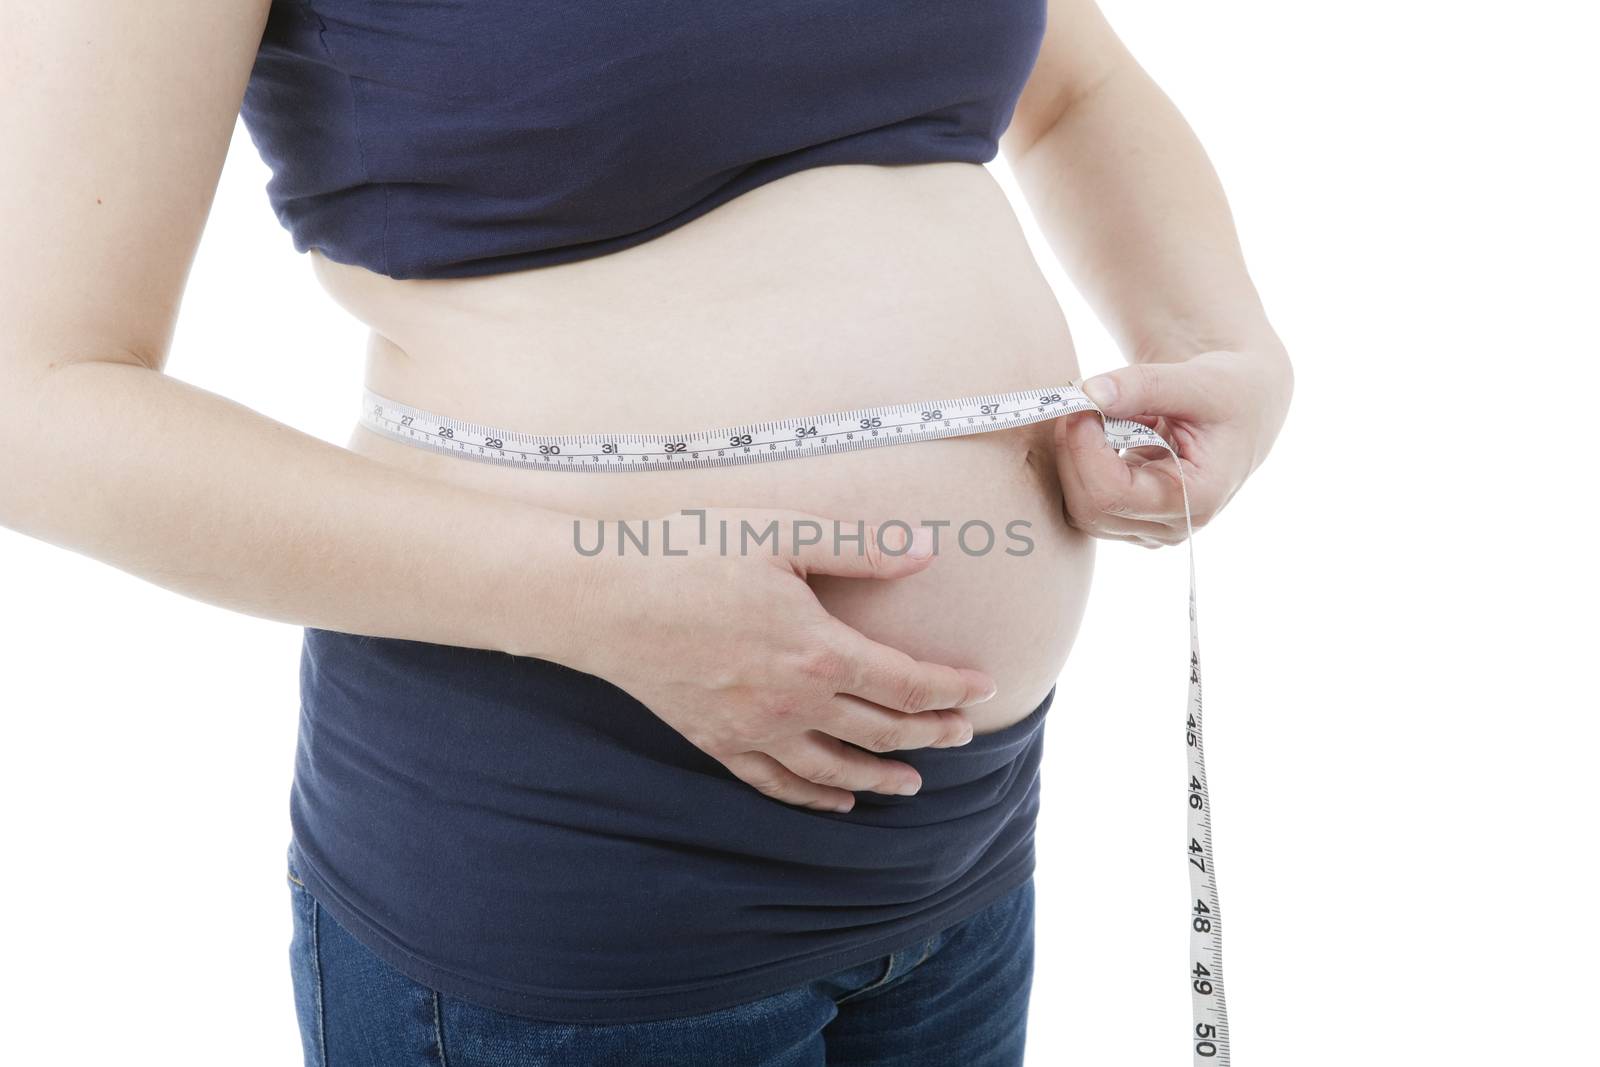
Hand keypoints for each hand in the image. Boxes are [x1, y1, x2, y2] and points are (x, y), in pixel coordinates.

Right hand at [575, 508, 996, 812]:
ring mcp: (752, 730)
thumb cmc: (690, 552)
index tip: (985, 688)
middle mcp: (792, 702)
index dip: (952, 689)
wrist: (600, 597)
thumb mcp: (781, 532)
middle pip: (880, 730)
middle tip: (963, 734)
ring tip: (911, 785)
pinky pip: (776, 783)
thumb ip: (860, 547)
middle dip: (930, 734)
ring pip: (834, 769)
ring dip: (880, 777)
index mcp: (817, 649)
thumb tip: (927, 555)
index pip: (906, 682)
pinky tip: (837, 801)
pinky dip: (813, 798)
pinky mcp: (716, 741)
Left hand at [1054, 346, 1293, 545]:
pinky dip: (1082, 464)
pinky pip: (1086, 501)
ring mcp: (1150, 530)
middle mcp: (1173, 526)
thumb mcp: (1197, 379)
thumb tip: (1088, 393)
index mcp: (1197, 498)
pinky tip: (1107, 434)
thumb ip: (1143, 385)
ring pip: (1081, 508)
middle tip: (1078, 403)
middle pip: (1089, 507)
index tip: (1081, 404)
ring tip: (1102, 415)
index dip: (1084, 448)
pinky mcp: (1133, 521)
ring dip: (1075, 458)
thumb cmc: (1228, 393)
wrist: (1243, 409)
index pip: (1114, 493)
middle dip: (1073, 452)